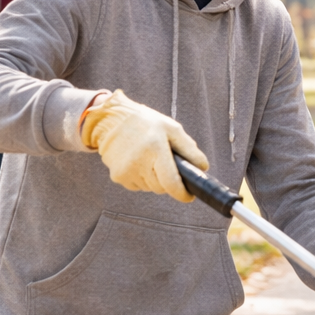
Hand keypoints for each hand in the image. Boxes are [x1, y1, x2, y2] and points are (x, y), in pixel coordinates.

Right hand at [80, 90, 208, 200]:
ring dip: (155, 180)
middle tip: (167, 166)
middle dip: (169, 182)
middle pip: (162, 188)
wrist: (111, 120)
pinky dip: (143, 178)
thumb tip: (202, 168)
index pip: (171, 182)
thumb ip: (189, 149)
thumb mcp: (171, 128)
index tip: (189, 195)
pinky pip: (138, 186)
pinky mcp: (118, 177)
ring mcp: (126, 171)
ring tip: (151, 159)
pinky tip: (139, 162)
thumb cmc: (145, 123)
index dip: (182, 193)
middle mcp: (139, 161)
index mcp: (155, 148)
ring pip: (150, 188)